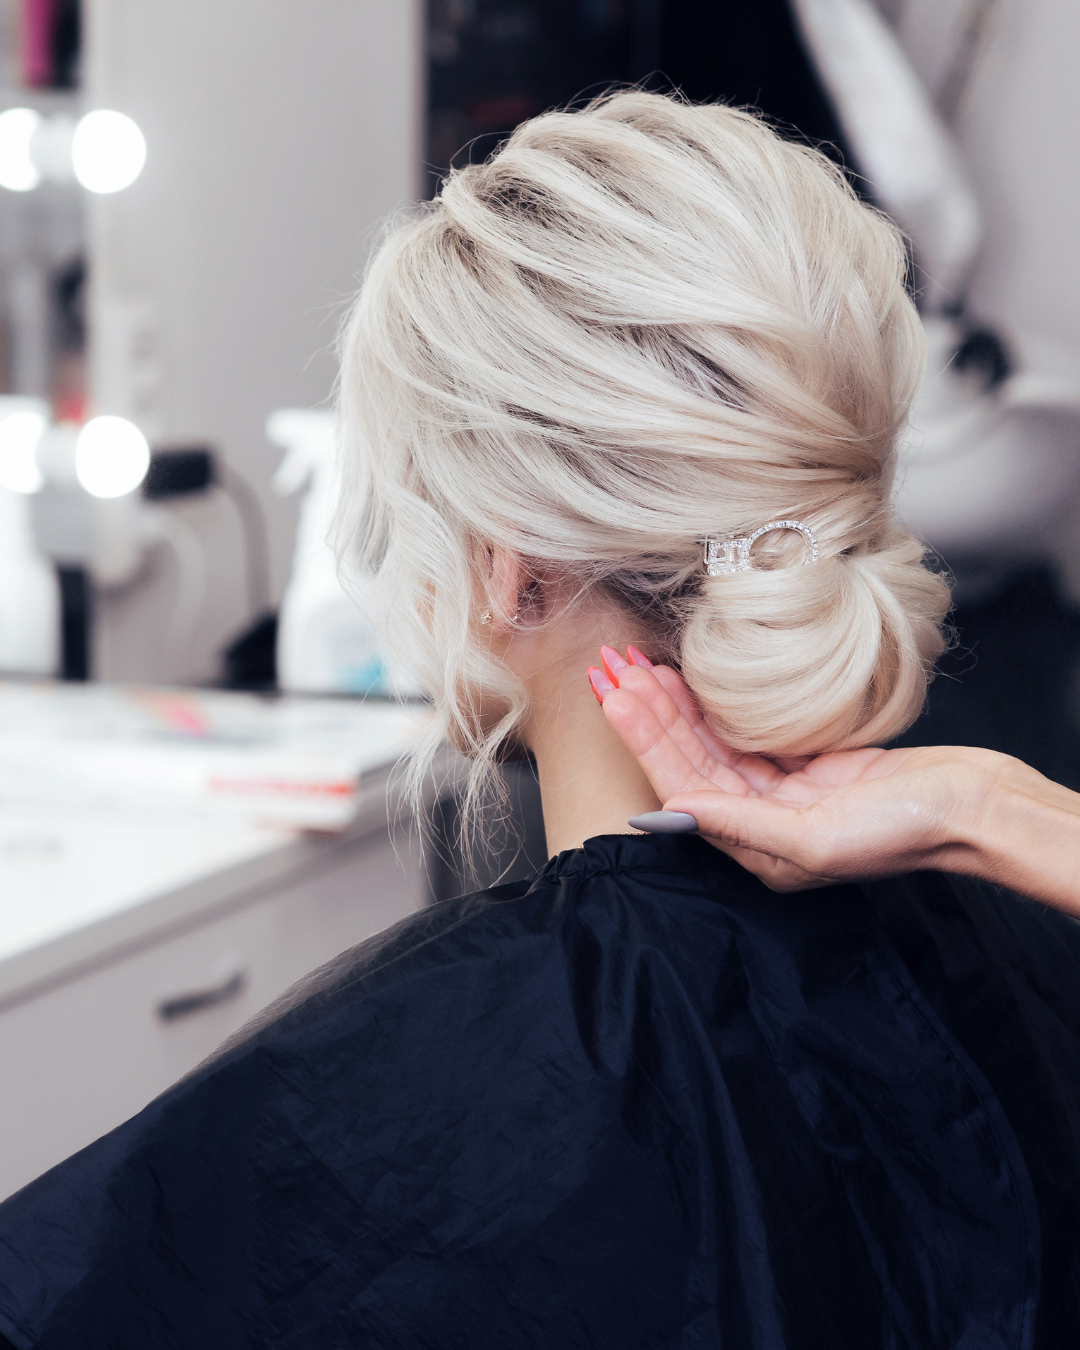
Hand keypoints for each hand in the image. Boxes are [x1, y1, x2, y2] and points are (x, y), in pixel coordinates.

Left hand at [591, 647, 1079, 904]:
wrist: (972, 805)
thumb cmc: (906, 830)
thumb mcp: (818, 838)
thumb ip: (745, 826)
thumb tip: (678, 809)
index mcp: (756, 849)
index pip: (682, 787)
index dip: (645, 740)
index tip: (616, 697)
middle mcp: (759, 823)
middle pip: (687, 761)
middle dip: (647, 716)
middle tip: (613, 668)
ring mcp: (781, 794)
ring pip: (710, 745)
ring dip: (673, 708)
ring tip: (637, 669)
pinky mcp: (805, 768)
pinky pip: (743, 734)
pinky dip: (713, 708)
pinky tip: (688, 682)